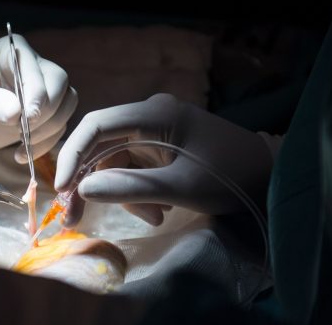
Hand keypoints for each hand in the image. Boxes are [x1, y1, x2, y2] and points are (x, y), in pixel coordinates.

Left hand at [0, 34, 76, 159]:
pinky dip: (46, 143)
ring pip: (65, 107)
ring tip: (22, 145)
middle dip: (48, 114)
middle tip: (24, 134)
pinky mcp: (39, 114)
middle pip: (61, 87)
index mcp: (14, 51)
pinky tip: (22, 154)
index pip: (42, 73)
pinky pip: (57, 127)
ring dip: (50, 130)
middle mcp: (32, 67)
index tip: (28, 120)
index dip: (38, 97)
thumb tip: (17, 114)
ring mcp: (38, 91)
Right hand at [55, 93, 273, 227]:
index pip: (97, 126)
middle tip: (75, 217)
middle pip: (101, 146)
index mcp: (154, 114)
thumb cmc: (230, 175)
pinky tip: (157, 211)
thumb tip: (84, 190)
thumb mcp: (181, 187)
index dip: (73, 156)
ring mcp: (153, 131)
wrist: (269, 174)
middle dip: (90, 181)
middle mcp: (148, 116)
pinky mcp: (159, 147)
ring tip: (152, 217)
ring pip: (114, 162)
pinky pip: (131, 169)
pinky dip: (136, 193)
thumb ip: (132, 188)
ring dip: (122, 193)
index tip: (62, 189)